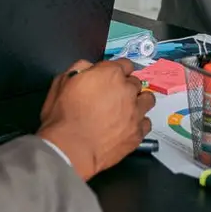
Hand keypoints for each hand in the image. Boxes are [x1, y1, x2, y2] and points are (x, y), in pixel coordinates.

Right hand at [38, 58, 154, 180]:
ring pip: (148, 100)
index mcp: (110, 74)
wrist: (70, 147)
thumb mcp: (62, 81)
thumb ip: (80, 68)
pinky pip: (146, 122)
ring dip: (138, 101)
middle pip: (136, 82)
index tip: (110, 77)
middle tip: (113, 96)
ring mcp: (136, 112)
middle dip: (126, 86)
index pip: (125, 64)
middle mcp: (128, 90)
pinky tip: (127, 126)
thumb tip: (90, 67)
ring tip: (127, 109)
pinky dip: (139, 122)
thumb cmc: (63, 113)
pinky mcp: (138, 133)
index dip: (117, 70)